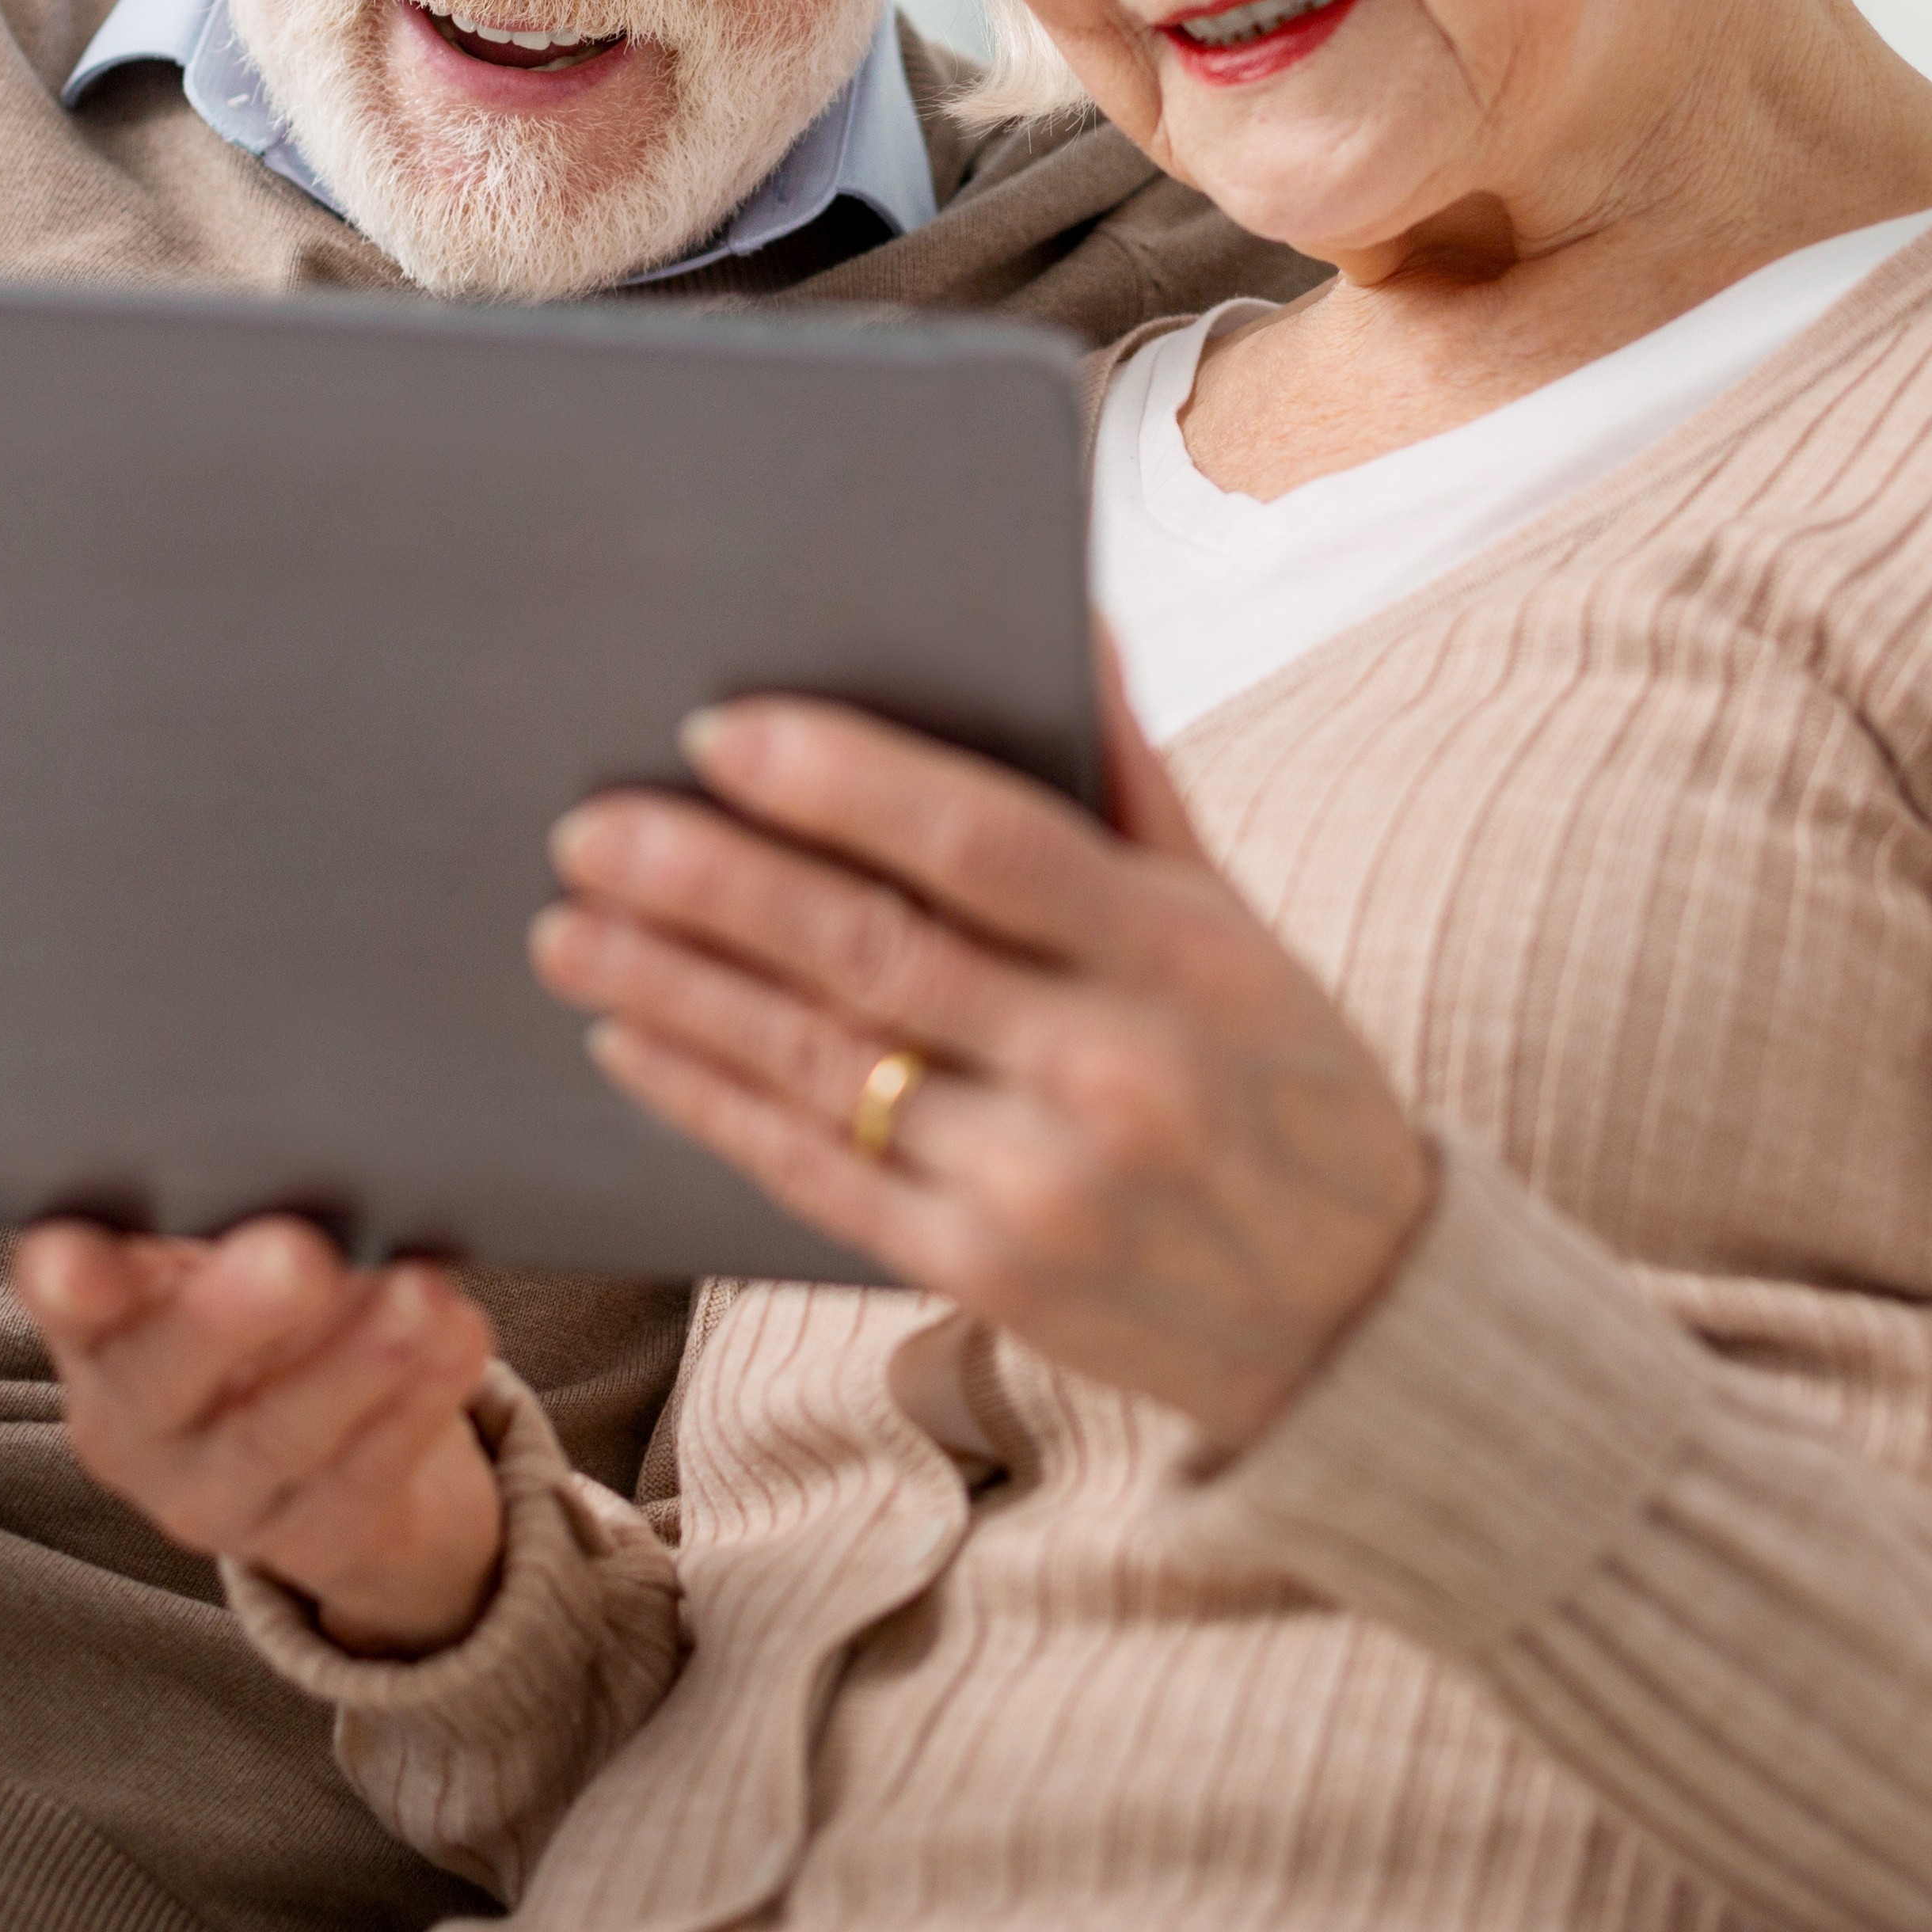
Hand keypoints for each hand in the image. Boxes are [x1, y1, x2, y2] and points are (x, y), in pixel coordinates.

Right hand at [16, 1219, 501, 1654]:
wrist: (323, 1459)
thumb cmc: (257, 1315)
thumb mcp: (214, 1262)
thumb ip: (224, 1211)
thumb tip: (287, 1138)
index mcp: (98, 1332)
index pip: (67, 1303)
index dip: (65, 1282)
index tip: (76, 1258)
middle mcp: (134, 1423)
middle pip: (165, 1377)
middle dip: (232, 1315)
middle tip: (298, 1254)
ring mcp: (212, 1497)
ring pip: (277, 1435)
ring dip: (356, 1360)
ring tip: (420, 1292)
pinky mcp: (306, 1538)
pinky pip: (363, 1475)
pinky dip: (417, 1404)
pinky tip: (456, 1343)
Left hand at [532, 655, 1433, 1451]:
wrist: (1363, 1319)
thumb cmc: (1286, 1083)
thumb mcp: (1240, 925)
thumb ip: (1136, 780)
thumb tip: (1065, 613)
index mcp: (1179, 956)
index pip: (984, 845)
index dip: (844, 783)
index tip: (721, 732)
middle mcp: (1109, 1070)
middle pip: (872, 953)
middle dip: (710, 886)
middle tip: (590, 829)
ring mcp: (1041, 1186)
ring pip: (818, 1065)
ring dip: (674, 991)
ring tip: (567, 929)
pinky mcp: (985, 1278)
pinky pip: (814, 1175)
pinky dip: (710, 1102)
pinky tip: (630, 1044)